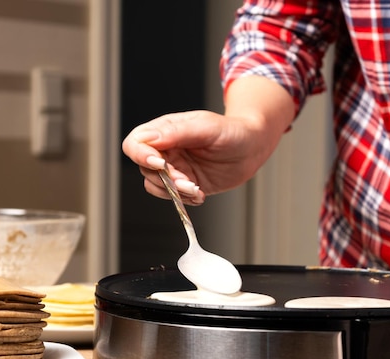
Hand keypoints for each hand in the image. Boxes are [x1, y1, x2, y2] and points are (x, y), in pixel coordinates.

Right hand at [122, 110, 268, 204]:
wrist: (252, 148)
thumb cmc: (232, 131)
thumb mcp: (206, 127)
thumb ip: (177, 132)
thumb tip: (149, 139)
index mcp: (165, 130)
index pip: (136, 143)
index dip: (141, 155)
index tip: (160, 164)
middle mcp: (166, 149)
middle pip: (145, 168)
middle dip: (165, 178)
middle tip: (187, 181)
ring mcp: (174, 168)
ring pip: (155, 185)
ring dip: (174, 192)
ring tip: (196, 188)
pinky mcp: (184, 184)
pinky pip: (171, 197)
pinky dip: (183, 200)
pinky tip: (200, 193)